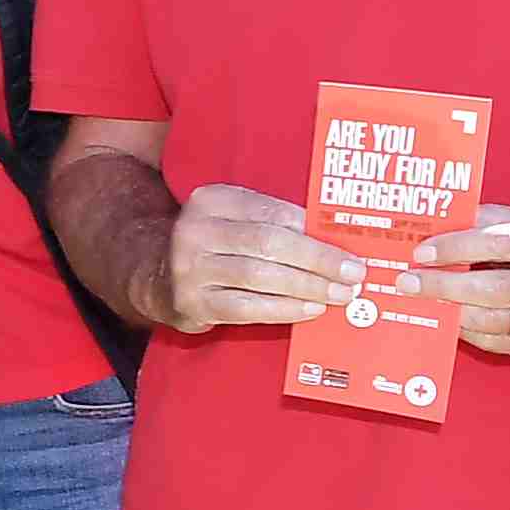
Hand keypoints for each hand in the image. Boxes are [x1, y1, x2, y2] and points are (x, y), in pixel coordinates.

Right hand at [162, 182, 358, 330]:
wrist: (156, 277)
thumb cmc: (214, 246)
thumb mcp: (234, 219)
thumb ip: (272, 221)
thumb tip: (332, 238)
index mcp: (212, 200)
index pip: (272, 211)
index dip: (313, 229)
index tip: (347, 243)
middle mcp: (196, 230)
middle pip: (270, 243)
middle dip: (319, 260)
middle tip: (353, 273)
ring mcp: (190, 268)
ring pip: (260, 277)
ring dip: (308, 287)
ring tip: (339, 294)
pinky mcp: (191, 302)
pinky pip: (246, 307)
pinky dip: (283, 309)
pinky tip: (310, 309)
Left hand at [411, 209, 509, 355]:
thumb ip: (486, 221)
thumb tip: (435, 225)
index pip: (502, 243)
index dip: (458, 247)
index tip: (422, 253)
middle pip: (497, 289)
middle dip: (445, 286)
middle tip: (408, 282)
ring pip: (495, 320)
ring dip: (451, 312)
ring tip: (421, 301)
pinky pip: (498, 342)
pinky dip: (467, 331)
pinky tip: (445, 318)